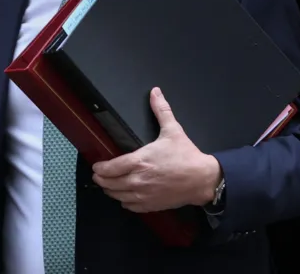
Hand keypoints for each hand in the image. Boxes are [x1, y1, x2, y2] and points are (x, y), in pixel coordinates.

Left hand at [91, 87, 222, 212]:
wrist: (202, 179)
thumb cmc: (186, 155)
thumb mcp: (173, 130)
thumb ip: (161, 110)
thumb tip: (155, 92)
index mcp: (139, 161)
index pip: (110, 168)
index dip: (100, 168)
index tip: (97, 166)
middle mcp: (137, 180)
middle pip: (109, 184)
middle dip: (101, 179)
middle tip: (99, 175)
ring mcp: (143, 195)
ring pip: (117, 196)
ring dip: (110, 190)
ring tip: (108, 185)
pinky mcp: (150, 205)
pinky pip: (129, 206)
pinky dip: (124, 201)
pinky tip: (124, 196)